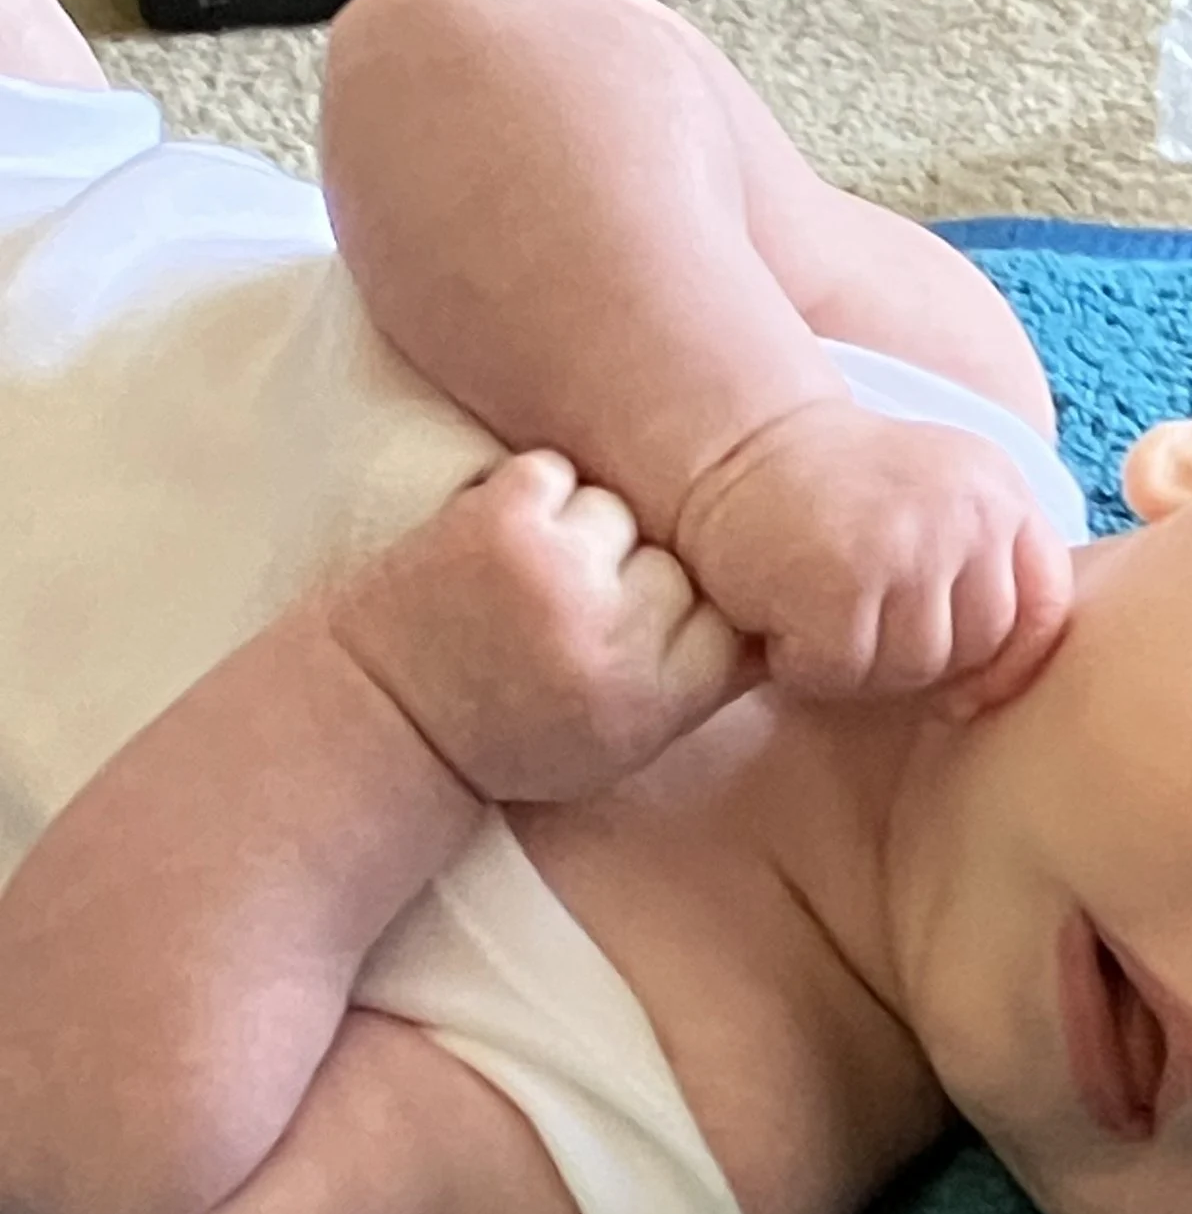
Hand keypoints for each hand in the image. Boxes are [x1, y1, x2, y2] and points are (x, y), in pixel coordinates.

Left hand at [328, 449, 759, 805]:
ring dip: (587, 531)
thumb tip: (779, 612)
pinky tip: (505, 547)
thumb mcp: (627, 741)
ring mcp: (558, 571)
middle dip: (640, 578)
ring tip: (539, 579)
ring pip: (624, 511)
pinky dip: (533, 497)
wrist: (390, 716)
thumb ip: (701, 680)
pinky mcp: (501, 519)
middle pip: (683, 563)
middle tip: (579, 614)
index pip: (734, 623)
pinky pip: (559, 473)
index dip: (695, 620)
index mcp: (653, 700)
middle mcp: (614, 637)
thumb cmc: (516, 735)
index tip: (650, 636)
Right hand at [674, 400, 1072, 708]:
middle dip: (913, 662)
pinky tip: (780, 619)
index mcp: (1000, 493)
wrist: (733, 441)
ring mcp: (911, 544)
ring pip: (911, 670)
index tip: (960, 687)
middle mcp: (969, 513)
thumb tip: (982, 700)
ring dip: (854, 667)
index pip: (1045, 608)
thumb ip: (980, 574)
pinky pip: (843, 672)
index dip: (1008, 663)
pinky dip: (802, 664)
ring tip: (813, 615)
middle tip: (851, 625)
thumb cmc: (829, 494)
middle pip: (974, 650)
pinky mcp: (846, 578)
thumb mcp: (932, 506)